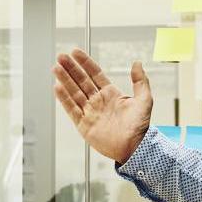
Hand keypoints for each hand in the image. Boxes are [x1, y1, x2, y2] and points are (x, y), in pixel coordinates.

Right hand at [51, 49, 153, 163]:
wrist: (134, 148)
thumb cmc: (140, 127)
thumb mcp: (144, 100)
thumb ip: (141, 81)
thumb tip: (137, 63)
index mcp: (111, 94)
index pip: (95, 74)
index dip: (85, 63)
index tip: (76, 52)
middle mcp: (98, 101)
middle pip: (81, 81)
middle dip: (70, 68)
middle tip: (61, 57)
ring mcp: (90, 112)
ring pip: (74, 93)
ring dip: (65, 80)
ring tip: (56, 68)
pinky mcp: (83, 125)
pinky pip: (72, 109)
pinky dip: (64, 99)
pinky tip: (58, 88)